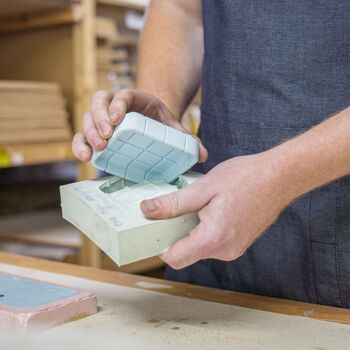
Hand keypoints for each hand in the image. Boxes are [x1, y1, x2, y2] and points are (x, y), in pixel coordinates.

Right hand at [72, 89, 207, 162]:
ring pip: (87, 117)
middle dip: (99, 119)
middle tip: (107, 139)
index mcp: (136, 99)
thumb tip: (202, 155)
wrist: (150, 127)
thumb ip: (187, 140)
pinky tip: (85, 156)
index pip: (122, 95)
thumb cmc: (161, 126)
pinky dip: (80, 144)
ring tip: (98, 150)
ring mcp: (103, 118)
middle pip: (99, 102)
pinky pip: (82, 135)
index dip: (117, 104)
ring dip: (88, 133)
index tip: (117, 120)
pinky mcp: (96, 133)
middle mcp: (116, 105)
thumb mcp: (174, 130)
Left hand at [140, 152, 292, 268]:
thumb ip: (174, 203)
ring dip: (192, 230)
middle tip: (175, 209)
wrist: (280, 176)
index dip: (160, 245)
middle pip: (186, 254)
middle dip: (176, 234)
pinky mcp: (238, 243)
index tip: (155, 227)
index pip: (175, 259)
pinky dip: (205, 230)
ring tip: (198, 205)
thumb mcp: (204, 187)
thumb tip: (147, 210)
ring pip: (199, 248)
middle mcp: (224, 251)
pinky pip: (213, 243)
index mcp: (213, 239)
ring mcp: (233, 249)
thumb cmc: (246, 178)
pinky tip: (210, 209)